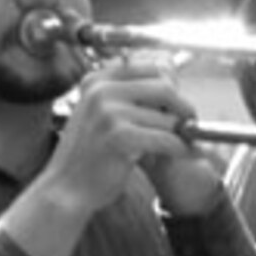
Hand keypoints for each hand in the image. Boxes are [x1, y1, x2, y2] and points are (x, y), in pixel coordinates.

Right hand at [43, 58, 222, 217]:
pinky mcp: (120, 137)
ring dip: (180, 134)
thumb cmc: (88, 155)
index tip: (178, 103)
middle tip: (190, 123)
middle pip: (164, 87)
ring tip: (180, 145)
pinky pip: (166, 138)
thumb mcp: (100, 114)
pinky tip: (183, 154)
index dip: (172, 84)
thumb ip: (126, 95)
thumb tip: (169, 75)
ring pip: (167, 117)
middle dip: (183, 107)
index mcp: (97, 80)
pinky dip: (180, 148)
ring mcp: (109, 112)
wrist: (65, 189)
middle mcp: (102, 90)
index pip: (151, 66)